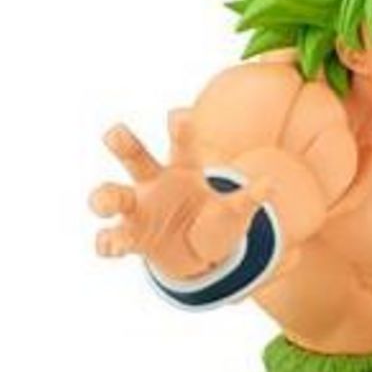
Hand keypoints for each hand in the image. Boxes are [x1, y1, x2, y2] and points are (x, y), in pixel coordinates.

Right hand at [90, 112, 270, 278]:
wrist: (198, 256)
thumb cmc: (215, 223)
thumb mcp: (234, 213)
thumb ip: (248, 200)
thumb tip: (270, 184)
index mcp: (183, 170)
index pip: (182, 145)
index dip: (181, 130)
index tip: (179, 115)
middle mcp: (155, 183)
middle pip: (135, 158)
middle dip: (123, 143)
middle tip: (114, 133)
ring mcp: (139, 209)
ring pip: (114, 195)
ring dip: (104, 197)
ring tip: (102, 204)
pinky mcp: (131, 237)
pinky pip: (115, 237)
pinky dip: (109, 242)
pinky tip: (109, 246)